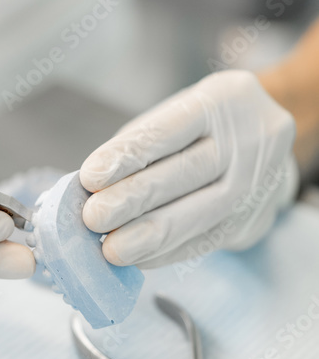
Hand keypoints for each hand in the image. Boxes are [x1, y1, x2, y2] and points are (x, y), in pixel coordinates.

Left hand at [79, 71, 297, 267]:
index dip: (127, 156)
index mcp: (222, 100)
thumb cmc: (203, 128)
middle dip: (132, 200)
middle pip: (183, 174)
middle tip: (93, 218)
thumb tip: (90, 188)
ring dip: (147, 236)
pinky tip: (137, 258)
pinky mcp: (251, 222)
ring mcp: (254, 184)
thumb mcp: (176, 116)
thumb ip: (137, 146)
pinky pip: (203, 243)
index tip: (90, 178)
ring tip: (110, 248)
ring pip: (196, 215)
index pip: (167, 131)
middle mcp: (247, 140)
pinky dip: (165, 252)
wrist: (269, 145)